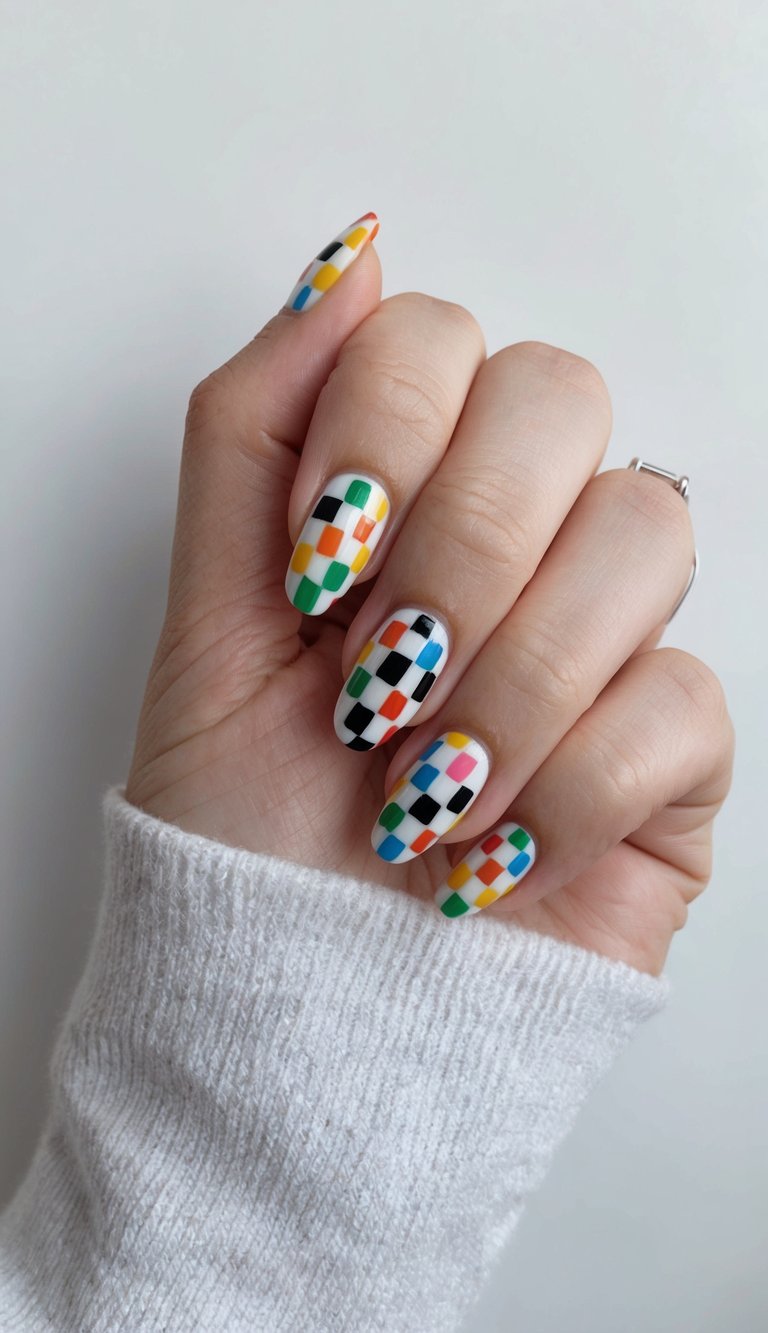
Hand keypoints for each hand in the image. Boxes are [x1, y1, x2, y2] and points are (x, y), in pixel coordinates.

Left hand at [126, 214, 732, 974]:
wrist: (298, 1003)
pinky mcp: (673, 754)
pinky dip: (562, 792)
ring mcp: (608, 640)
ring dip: (505, 682)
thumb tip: (351, 261)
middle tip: (376, 679)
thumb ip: (253, 424)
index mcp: (409, 493)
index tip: (316, 569)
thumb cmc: (243, 823)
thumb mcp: (205, 613)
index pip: (446, 341)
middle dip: (455, 548)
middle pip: (565, 399)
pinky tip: (491, 855)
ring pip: (645, 535)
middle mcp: (522, 542)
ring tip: (422, 786)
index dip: (386, 435)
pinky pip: (681, 701)